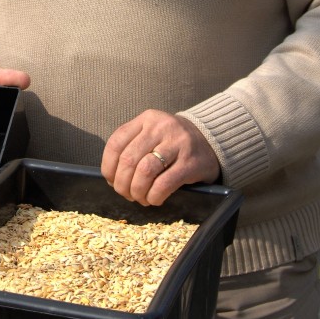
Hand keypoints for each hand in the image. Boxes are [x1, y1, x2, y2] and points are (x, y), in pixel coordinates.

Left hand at [101, 109, 219, 206]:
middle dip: (122, 183)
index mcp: (146, 119)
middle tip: (126, 194)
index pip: (116, 143)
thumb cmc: (173, 142)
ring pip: (144, 172)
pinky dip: (154, 196)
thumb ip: (133, 146)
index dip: (108, 166)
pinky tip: (154, 199)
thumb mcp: (152, 133)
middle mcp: (160, 127)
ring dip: (137, 191)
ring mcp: (177, 144)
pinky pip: (164, 184)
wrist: (211, 140)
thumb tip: (112, 176)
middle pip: (128, 160)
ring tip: (140, 198)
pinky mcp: (190, 162)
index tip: (111, 180)